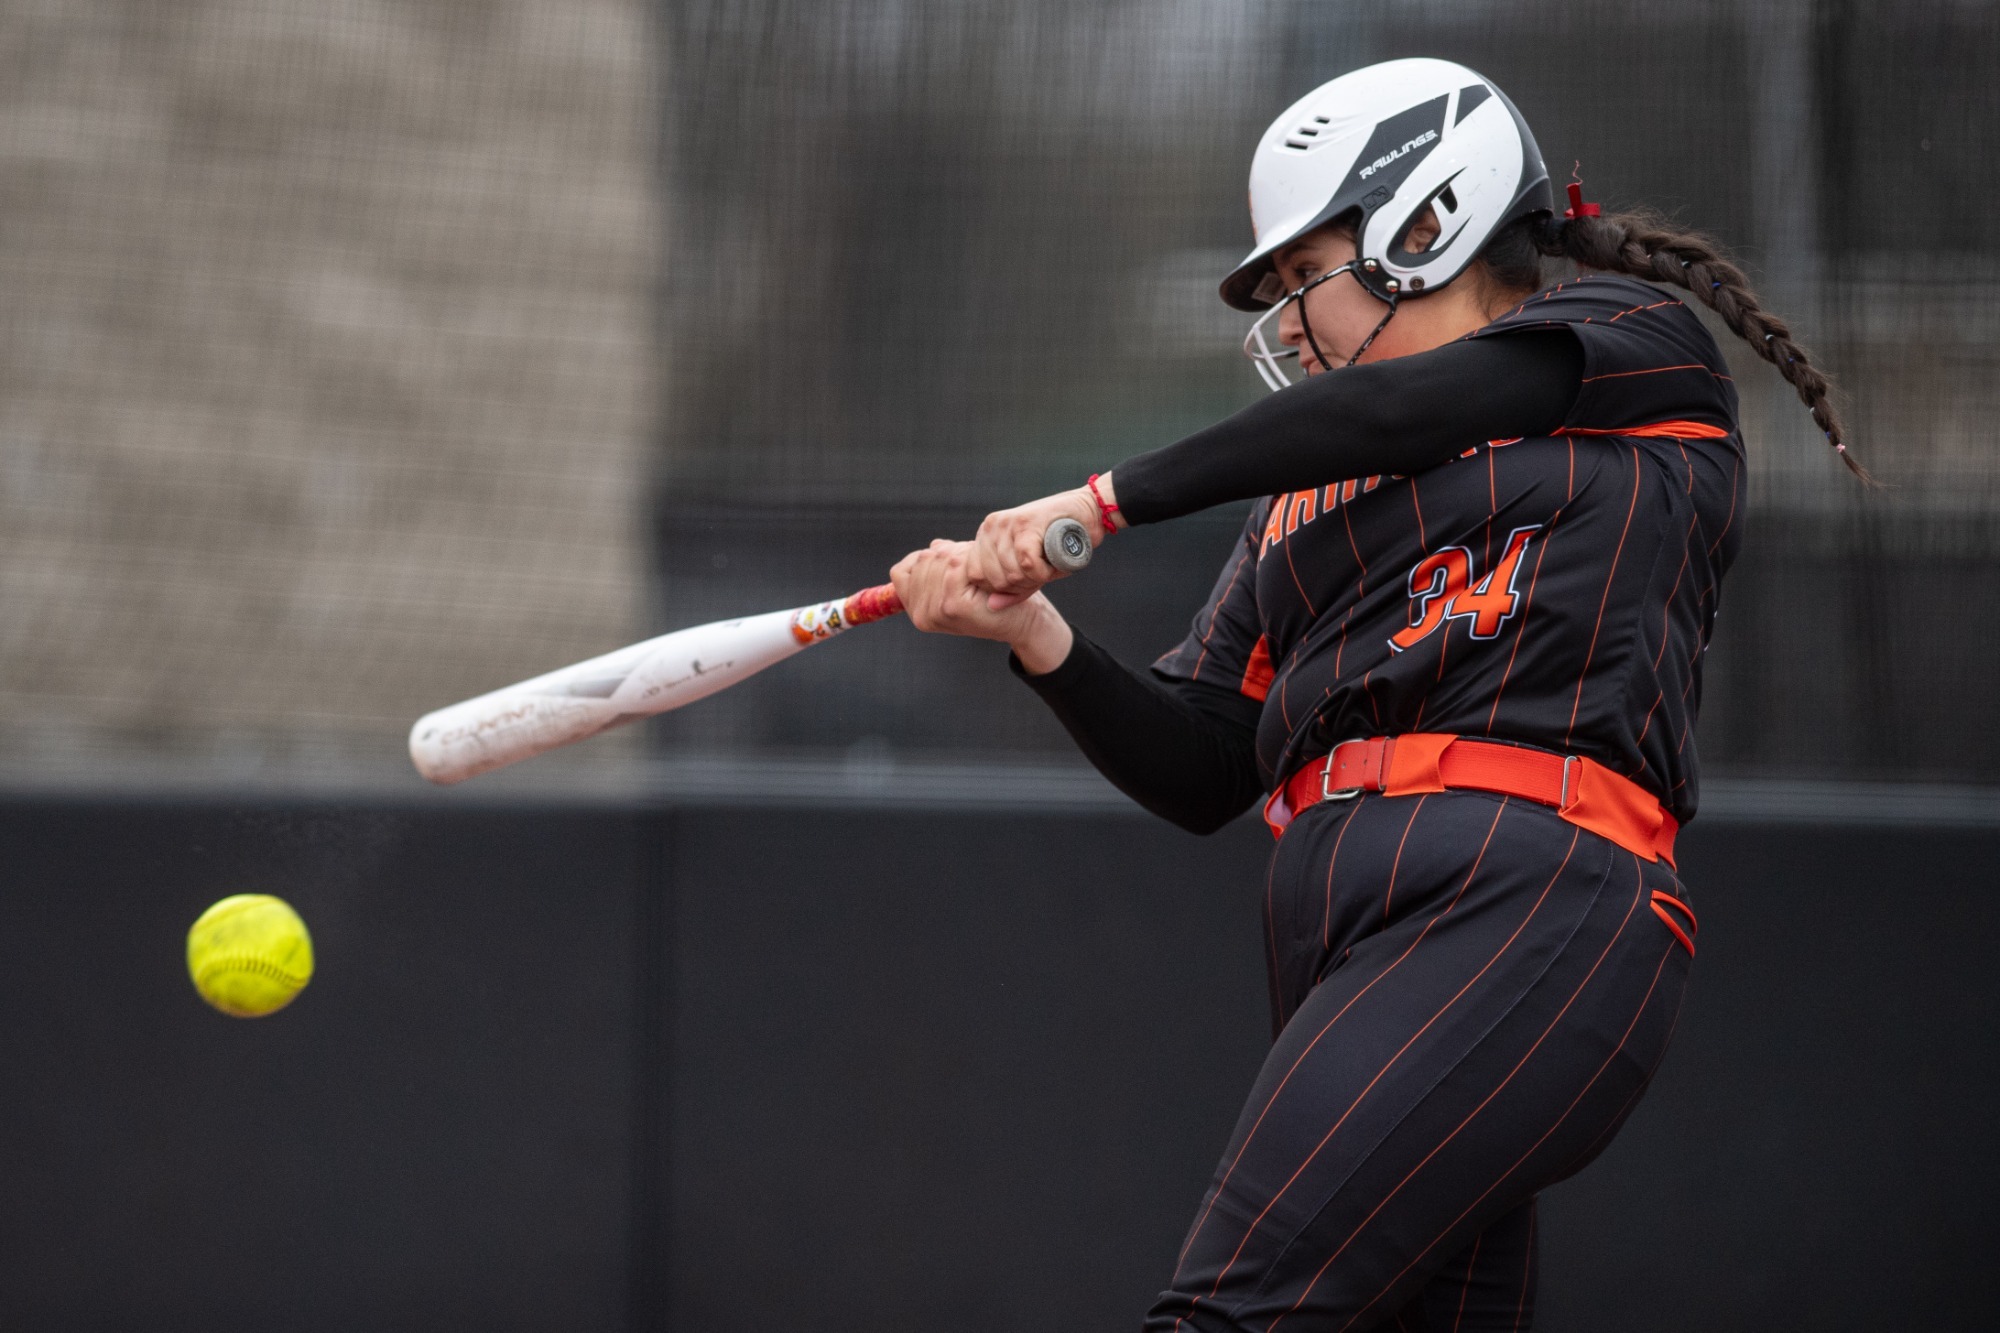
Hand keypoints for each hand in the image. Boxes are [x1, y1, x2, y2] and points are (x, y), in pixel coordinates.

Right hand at [891, 540, 1073, 673]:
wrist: (1023, 618)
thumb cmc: (992, 595)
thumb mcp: (959, 579)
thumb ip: (941, 565)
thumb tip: (935, 546)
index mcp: (917, 610)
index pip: (900, 571)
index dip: (925, 559)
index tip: (952, 565)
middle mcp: (920, 615)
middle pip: (921, 561)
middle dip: (947, 554)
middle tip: (973, 567)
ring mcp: (935, 612)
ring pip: (937, 559)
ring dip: (961, 555)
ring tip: (979, 571)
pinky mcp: (952, 607)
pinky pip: (954, 565)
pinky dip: (971, 561)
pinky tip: (984, 574)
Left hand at [969, 475, 1118, 608]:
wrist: (1088, 511)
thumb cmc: (1059, 543)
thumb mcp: (1030, 568)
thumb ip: (1010, 588)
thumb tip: (992, 605)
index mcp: (985, 536)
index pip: (975, 574)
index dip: (1000, 587)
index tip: (1023, 580)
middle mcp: (991, 527)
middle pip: (993, 579)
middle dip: (1019, 586)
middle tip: (1040, 574)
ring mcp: (1007, 524)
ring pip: (1011, 574)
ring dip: (1034, 579)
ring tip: (1048, 565)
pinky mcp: (1026, 524)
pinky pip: (1027, 565)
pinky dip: (1043, 572)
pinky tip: (1053, 564)